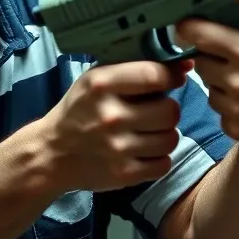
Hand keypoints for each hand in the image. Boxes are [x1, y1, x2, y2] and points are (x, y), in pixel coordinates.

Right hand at [38, 60, 189, 193]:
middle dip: (167, 109)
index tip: (171, 80)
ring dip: (164, 134)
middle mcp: (111, 116)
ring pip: (171, 138)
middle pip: (170, 110)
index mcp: (102, 85)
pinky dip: (158, 158)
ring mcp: (118, 148)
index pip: (154, 75)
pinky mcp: (124, 174)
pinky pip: (164, 164)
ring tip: (148, 132)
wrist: (51, 154)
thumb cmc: (80, 109)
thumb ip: (137, 69)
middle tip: (155, 111)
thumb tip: (187, 64)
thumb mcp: (97, 79)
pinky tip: (144, 151)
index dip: (170, 77)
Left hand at [176, 0, 238, 153]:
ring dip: (221, 79)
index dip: (192, 26)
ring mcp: (236, 108)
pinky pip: (221, 112)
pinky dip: (231, 104)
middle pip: (200, 60)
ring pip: (210, 87)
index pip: (193, 32)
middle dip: (212, 53)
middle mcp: (235, 80)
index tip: (200, 24)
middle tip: (237, 50)